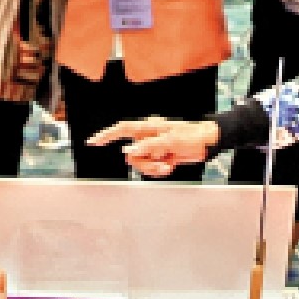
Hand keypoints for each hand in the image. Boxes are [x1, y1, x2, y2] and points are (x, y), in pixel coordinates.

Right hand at [88, 116, 216, 175]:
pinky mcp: (159, 157)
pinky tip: (171, 164)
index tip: (92, 142)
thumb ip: (148, 146)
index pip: (122, 130)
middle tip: (162, 163)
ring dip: (153, 168)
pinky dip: (160, 170)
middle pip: (131, 155)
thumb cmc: (192, 137)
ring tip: (168, 164)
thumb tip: (129, 151)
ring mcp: (153, 148)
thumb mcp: (171, 141)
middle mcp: (147, 137)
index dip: (105, 136)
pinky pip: (151, 168)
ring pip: (140, 164)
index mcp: (148, 127)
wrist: (207, 143)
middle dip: (145, 163)